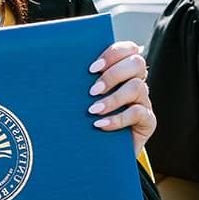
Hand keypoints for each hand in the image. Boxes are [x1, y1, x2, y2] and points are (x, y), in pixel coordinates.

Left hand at [86, 41, 154, 155]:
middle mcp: (135, 82)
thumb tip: (51, 64)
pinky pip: (139, 113)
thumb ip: (77, 79)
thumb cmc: (84, 117)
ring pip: (138, 87)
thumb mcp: (80, 96)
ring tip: (92, 110)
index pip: (129, 49)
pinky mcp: (147, 121)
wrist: (96, 150)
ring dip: (113, 98)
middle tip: (92, 90)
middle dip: (113, 74)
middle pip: (136, 63)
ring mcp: (143, 101)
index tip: (92, 68)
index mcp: (121, 70)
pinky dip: (118, 119)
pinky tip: (100, 124)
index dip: (113, 53)